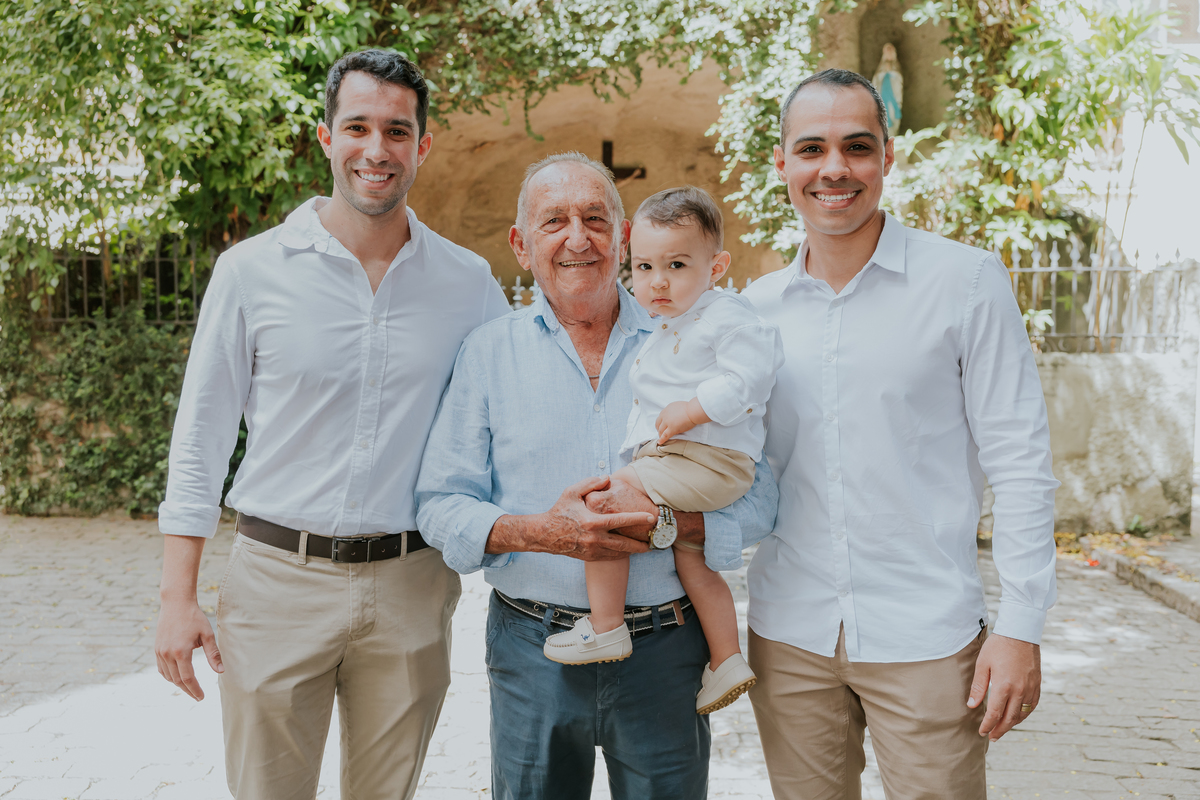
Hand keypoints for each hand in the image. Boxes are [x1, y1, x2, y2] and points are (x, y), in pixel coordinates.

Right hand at [154, 597, 222, 700]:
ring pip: (168, 676)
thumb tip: (220, 672)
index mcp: (181, 652)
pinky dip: (170, 676)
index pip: (187, 678)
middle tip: (198, 696)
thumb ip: (213, 654)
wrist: (176, 604)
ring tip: (190, 688)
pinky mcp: (157, 649)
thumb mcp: (207, 635)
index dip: (195, 690)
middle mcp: (167, 654)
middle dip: (188, 690)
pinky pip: (161, 669)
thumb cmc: (194, 618)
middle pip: (177, 680)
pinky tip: (178, 677)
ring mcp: (160, 652)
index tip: (201, 697)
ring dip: (178, 684)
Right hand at [488, 476, 653, 560]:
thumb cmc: (559, 511)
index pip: (621, 521)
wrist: (545, 535)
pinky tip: (627, 551)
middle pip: (624, 544)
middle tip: (654, 541)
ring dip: (633, 551)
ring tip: (645, 548)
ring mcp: (592, 550)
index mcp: (592, 522)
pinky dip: (621, 554)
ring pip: (619, 553)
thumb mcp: (571, 492)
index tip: (651, 517)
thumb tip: (608, 479)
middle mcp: (594, 539)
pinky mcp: (590, 557)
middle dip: (641, 544)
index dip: (638, 519)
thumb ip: (591, 483)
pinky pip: (610, 557)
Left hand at [655, 399, 707, 443]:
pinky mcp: (672, 429)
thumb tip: (673, 416)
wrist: (693, 411)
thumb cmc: (689, 408)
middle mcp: (665, 415)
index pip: (660, 417)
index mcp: (666, 409)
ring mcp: (667, 422)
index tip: (661, 426)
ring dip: (660, 434)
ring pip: (661, 430)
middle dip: (659, 429)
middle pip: (658, 424)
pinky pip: (665, 435)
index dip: (660, 423)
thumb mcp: (677, 406)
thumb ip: (672, 411)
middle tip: (660, 432)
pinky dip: (662, 439)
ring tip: (661, 438)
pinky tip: (660, 442)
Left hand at [968, 634, 1040, 740]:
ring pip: (1022, 714)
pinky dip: (1025, 714)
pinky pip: (1032, 705)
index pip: (995, 713)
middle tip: (992, 737)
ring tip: (1003, 729)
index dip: (988, 725)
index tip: (982, 732)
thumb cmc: (998, 646)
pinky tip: (1018, 716)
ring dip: (1012, 724)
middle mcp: (1020, 690)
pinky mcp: (1037, 684)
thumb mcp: (982, 664)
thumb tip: (972, 705)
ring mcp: (1030, 688)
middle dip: (1000, 729)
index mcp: (1004, 686)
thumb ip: (978, 687)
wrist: (1021, 632)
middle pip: (1010, 718)